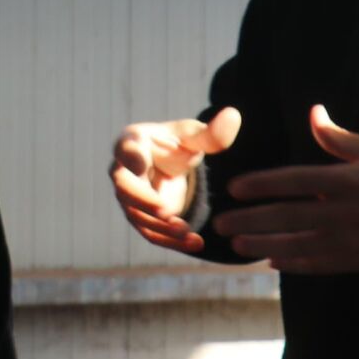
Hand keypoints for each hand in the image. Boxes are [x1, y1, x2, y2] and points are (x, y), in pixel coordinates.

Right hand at [109, 108, 242, 253]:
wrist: (170, 168)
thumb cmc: (178, 145)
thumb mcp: (196, 137)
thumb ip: (213, 132)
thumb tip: (234, 115)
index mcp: (134, 143)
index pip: (126, 148)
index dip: (130, 156)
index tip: (139, 164)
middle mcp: (124, 171)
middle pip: (123, 186)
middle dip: (142, 199)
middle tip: (165, 209)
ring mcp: (129, 198)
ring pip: (137, 215)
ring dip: (160, 226)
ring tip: (187, 231)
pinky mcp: (141, 218)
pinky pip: (151, 233)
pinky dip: (171, 242)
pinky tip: (196, 243)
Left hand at [212, 105, 358, 274]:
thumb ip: (341, 139)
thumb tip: (313, 114)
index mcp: (347, 181)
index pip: (293, 181)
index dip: (261, 185)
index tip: (235, 188)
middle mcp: (343, 211)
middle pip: (287, 216)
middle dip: (250, 220)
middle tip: (220, 224)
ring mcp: (350, 240)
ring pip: (297, 244)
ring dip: (264, 245)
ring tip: (238, 247)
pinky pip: (319, 264)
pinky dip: (294, 263)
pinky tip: (274, 261)